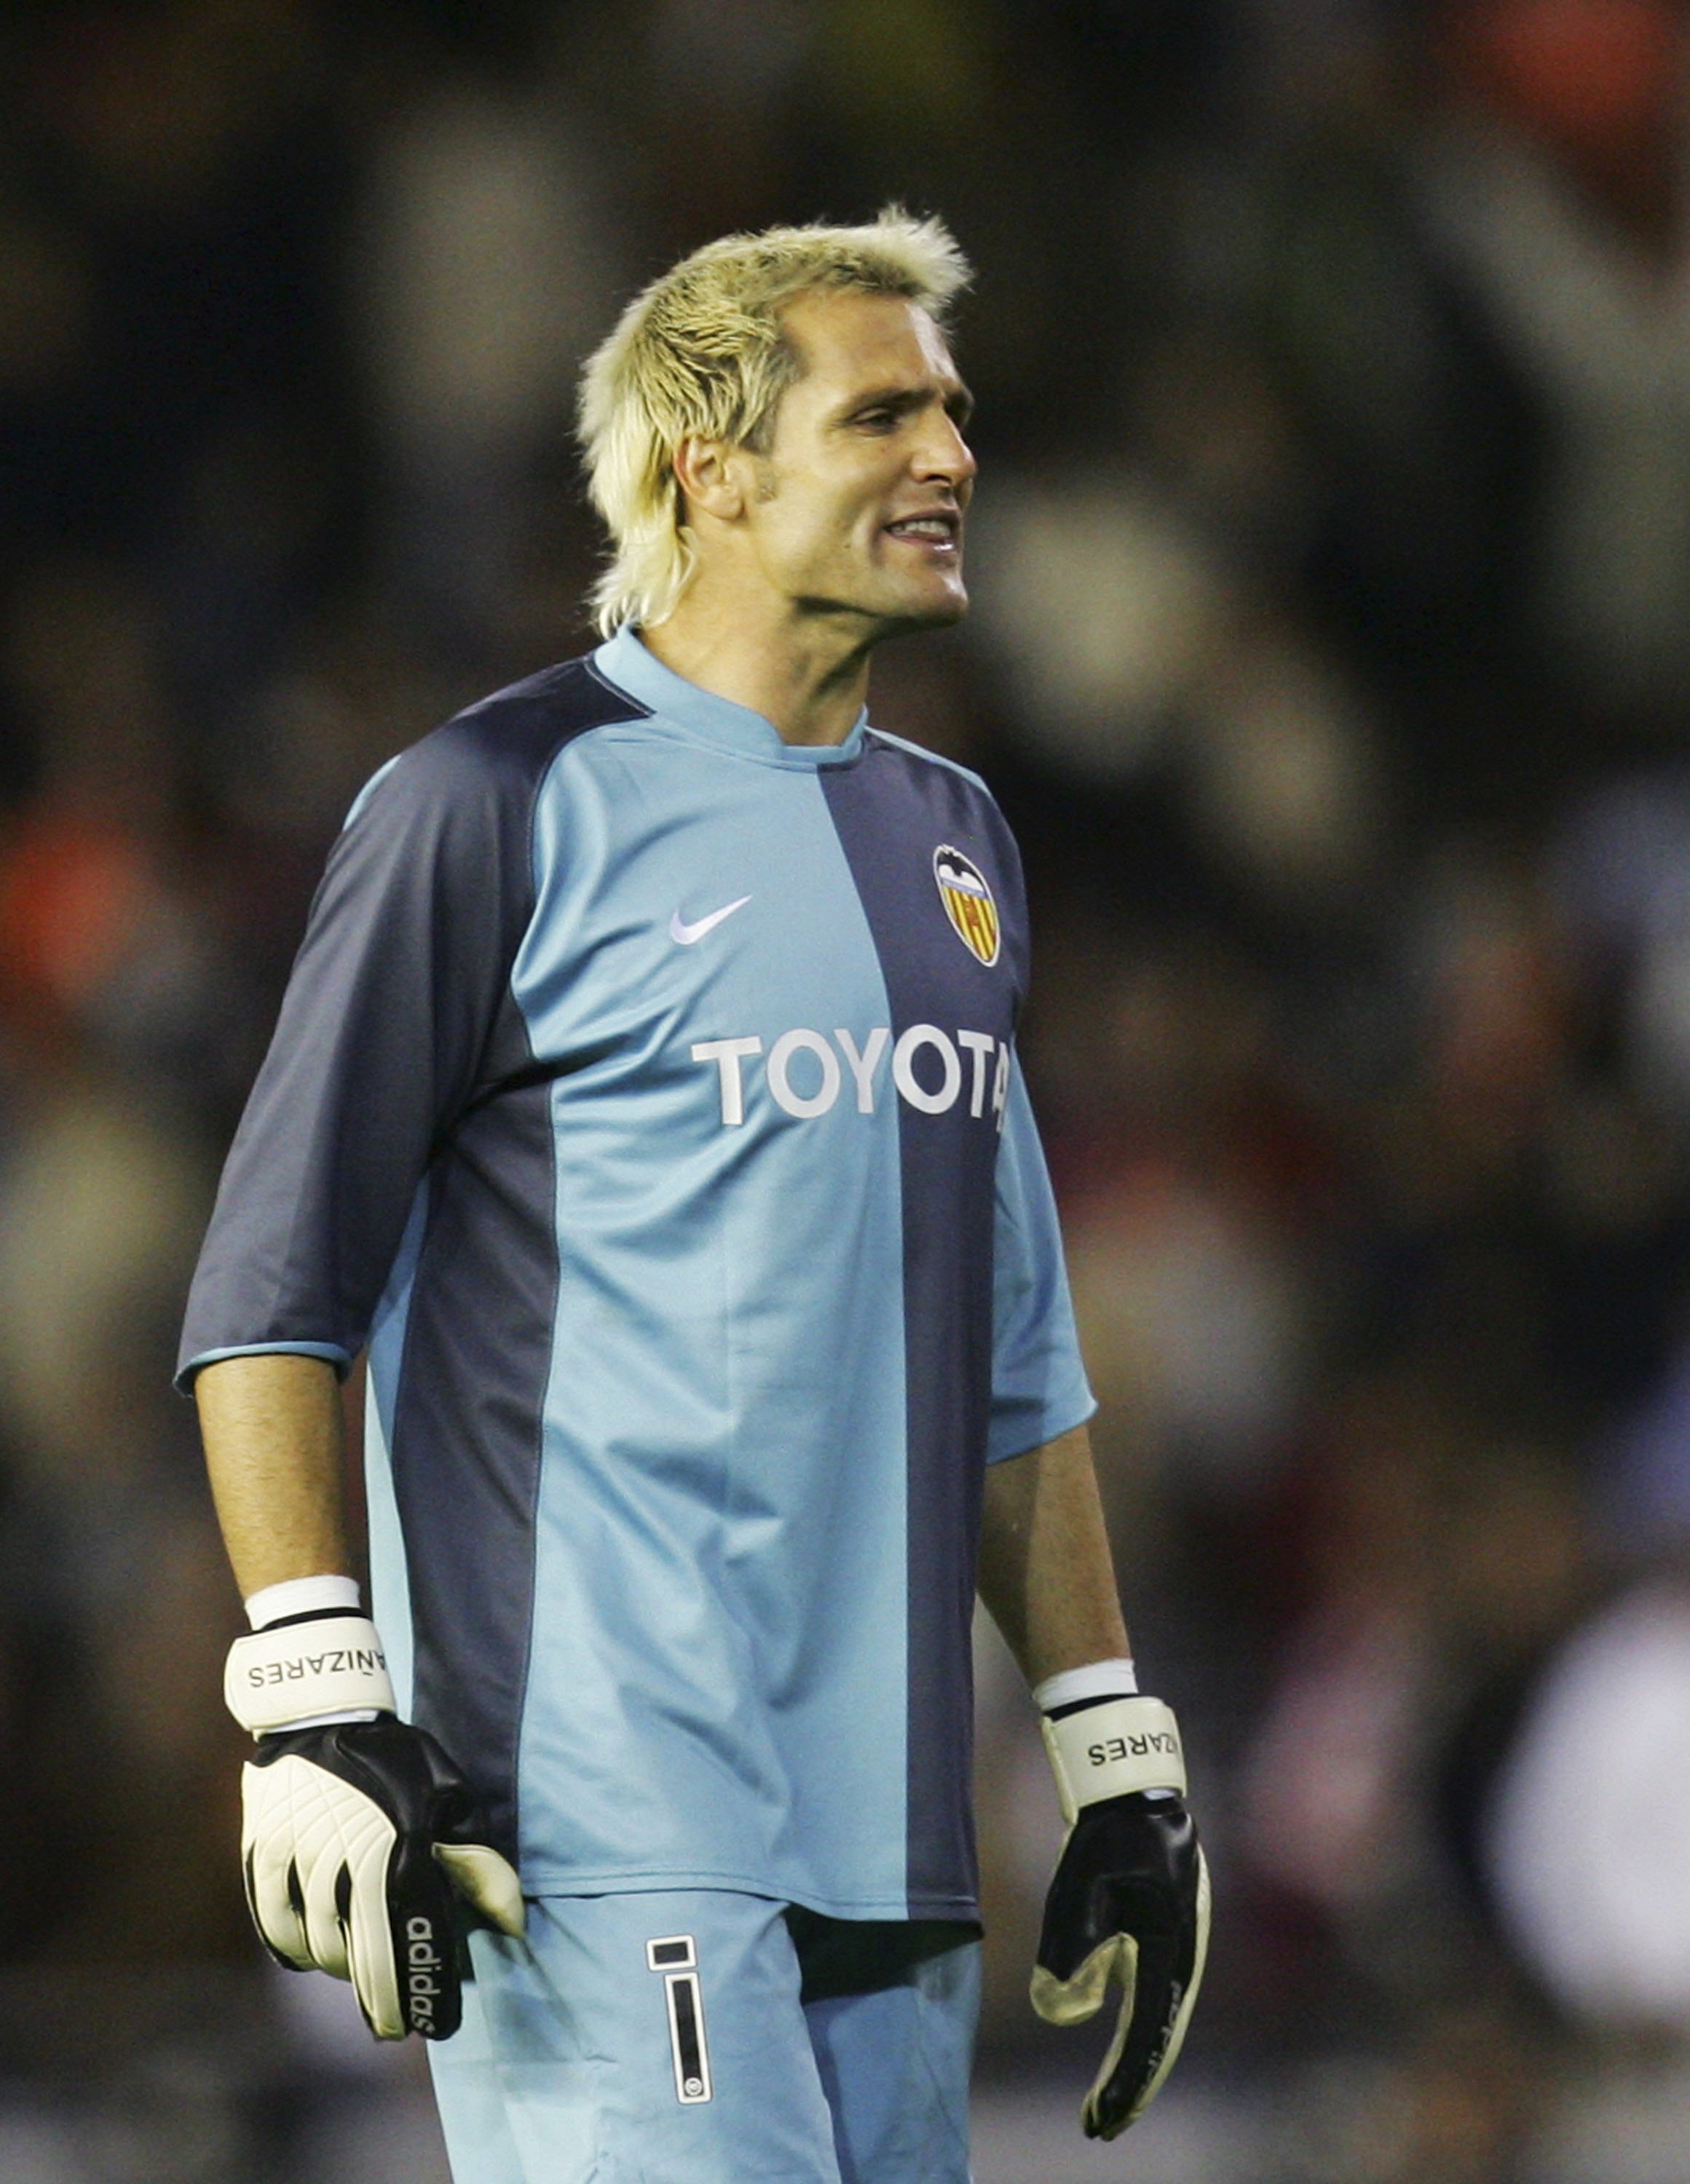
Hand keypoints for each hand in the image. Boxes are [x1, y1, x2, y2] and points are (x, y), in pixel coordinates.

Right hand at [242, 1714, 524, 2038]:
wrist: (322, 1714)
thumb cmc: (396, 1758)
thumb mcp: (449, 1798)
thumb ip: (477, 1864)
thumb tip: (512, 1923)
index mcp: (399, 1852)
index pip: (411, 1944)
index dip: (422, 1991)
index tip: (433, 2024)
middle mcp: (348, 1865)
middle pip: (362, 1959)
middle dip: (381, 2000)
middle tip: (393, 2024)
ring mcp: (300, 1861)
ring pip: (316, 1946)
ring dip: (340, 1967)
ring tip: (358, 1971)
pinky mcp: (263, 1856)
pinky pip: (275, 1924)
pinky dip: (293, 1948)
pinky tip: (310, 1954)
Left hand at [1031, 1694, 1209, 2137]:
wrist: (1133, 1785)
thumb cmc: (1107, 1835)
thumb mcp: (1080, 1891)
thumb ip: (1071, 1954)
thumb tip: (1060, 2015)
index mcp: (1170, 1949)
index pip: (1147, 2034)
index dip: (1124, 2082)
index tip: (1099, 2121)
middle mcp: (1181, 1955)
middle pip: (1157, 2036)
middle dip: (1130, 2084)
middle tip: (1100, 2126)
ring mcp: (1174, 1944)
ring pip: (1155, 2017)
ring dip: (1131, 2059)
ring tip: (1105, 2100)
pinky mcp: (1161, 1933)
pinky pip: (1149, 1992)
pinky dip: (1133, 2025)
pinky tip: (1114, 2040)